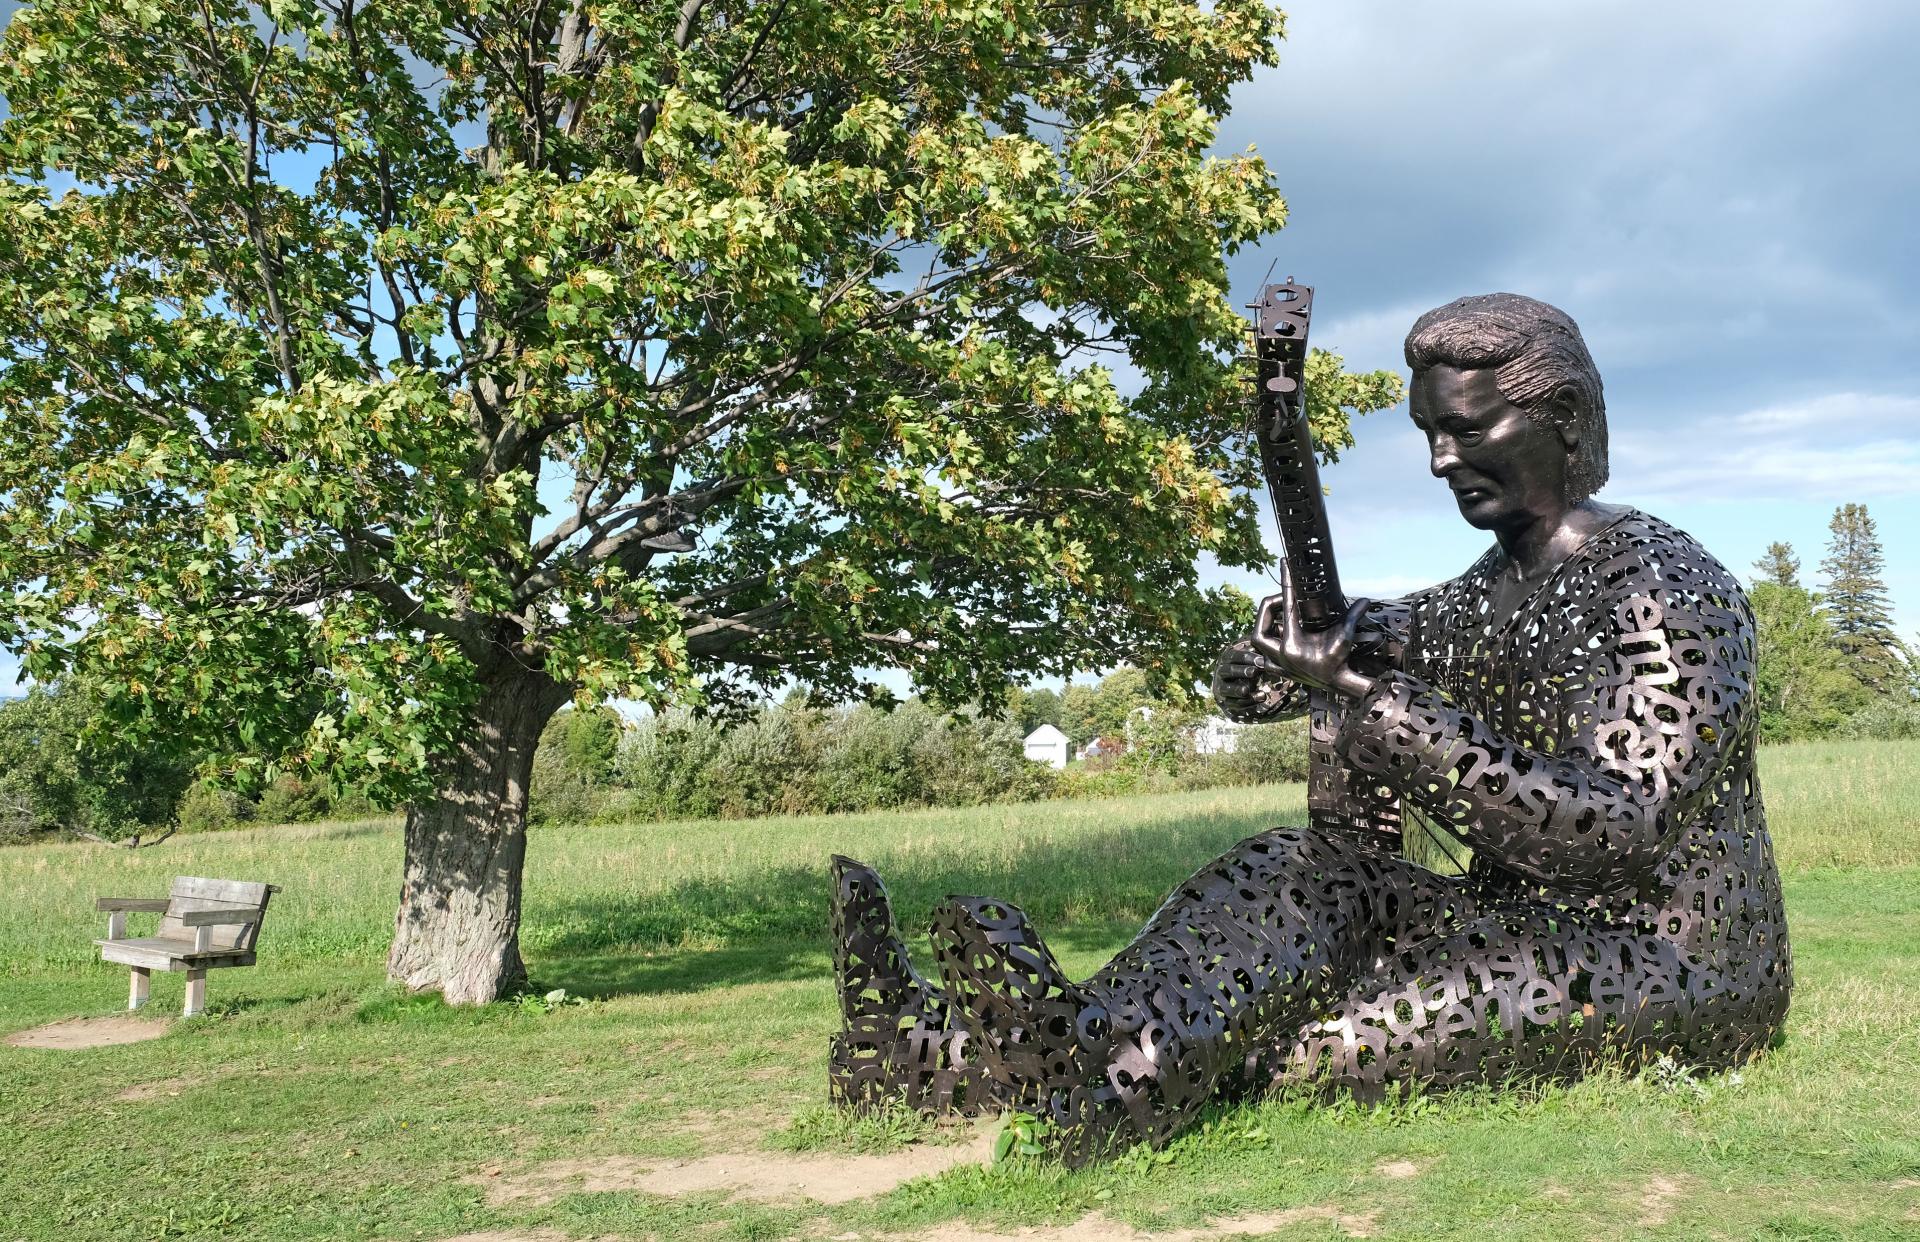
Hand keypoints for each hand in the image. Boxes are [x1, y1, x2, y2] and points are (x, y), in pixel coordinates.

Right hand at [1211, 639, 1276, 717]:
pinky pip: (1235, 704)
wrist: (1238, 686)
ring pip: (1227, 689)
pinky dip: (1247, 702)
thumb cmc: (1248, 666)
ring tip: (1246, 690)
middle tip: (1254, 672)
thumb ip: (1256, 651)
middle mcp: (1221, 673)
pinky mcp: (1227, 702)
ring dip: (1237, 689)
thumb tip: (1266, 642)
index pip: (1233, 656)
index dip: (1246, 658)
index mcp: (1226, 659)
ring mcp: (1222, 689)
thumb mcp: (1250, 658)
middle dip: (1241, 671)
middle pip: (1228, 671)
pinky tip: (1261, 698)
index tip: (1261, 660)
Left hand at [1250, 563, 1372, 698]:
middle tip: (1282, 599)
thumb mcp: (1345, 637)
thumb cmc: (1340, 661)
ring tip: (1282, 615)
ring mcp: (1278, 664)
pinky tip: (1281, 633)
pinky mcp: (1280, 669)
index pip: (1286, 608)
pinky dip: (1270, 642)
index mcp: (1293, 644)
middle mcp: (1281, 655)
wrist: (1338, 684)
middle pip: (1260, 629)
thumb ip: (1353, 617)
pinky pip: (1265, 655)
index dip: (1286, 585)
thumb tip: (1366, 601)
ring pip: (1259, 642)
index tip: (1285, 568)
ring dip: (1267, 626)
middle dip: (1267, 610)